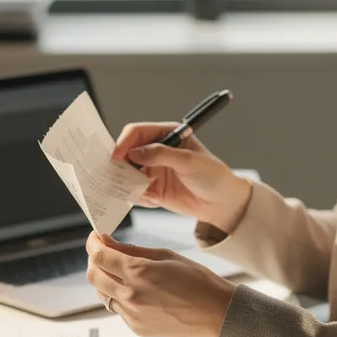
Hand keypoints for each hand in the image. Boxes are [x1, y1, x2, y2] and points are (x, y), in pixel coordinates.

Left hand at [86, 232, 236, 336]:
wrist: (216, 313)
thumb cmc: (196, 280)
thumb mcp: (166, 256)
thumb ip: (133, 250)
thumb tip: (108, 243)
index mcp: (138, 272)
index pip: (99, 256)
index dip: (92, 243)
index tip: (95, 237)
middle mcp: (130, 295)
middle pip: (94, 276)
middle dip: (94, 261)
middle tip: (104, 252)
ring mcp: (132, 315)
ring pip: (103, 294)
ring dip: (105, 280)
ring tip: (120, 272)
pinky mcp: (136, 328)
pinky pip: (118, 309)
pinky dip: (120, 297)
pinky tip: (138, 292)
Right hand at [113, 122, 252, 233]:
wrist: (222, 203)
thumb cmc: (212, 175)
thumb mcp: (189, 161)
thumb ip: (161, 154)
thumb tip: (134, 153)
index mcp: (166, 135)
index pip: (137, 133)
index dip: (124, 142)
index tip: (116, 156)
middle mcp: (156, 151)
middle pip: (127, 152)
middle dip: (120, 164)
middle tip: (113, 175)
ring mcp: (152, 170)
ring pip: (127, 173)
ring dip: (126, 182)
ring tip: (138, 190)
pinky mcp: (152, 189)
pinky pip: (135, 192)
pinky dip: (137, 196)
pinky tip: (153, 200)